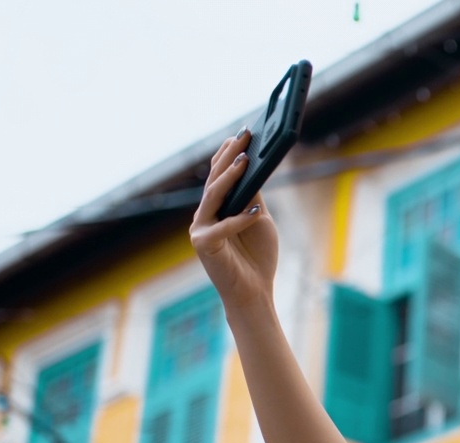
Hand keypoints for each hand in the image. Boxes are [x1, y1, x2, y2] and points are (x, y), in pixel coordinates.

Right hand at [189, 129, 279, 314]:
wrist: (254, 292)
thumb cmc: (258, 257)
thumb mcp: (259, 220)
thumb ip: (252, 197)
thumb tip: (253, 167)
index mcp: (217, 208)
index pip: (219, 175)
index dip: (228, 153)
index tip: (243, 133)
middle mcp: (204, 216)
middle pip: (214, 181)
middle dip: (229, 157)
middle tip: (243, 136)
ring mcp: (200, 230)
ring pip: (213, 197)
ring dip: (229, 178)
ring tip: (244, 160)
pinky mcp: (203, 245)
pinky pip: (223, 227)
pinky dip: (240, 219)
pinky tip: (255, 210)